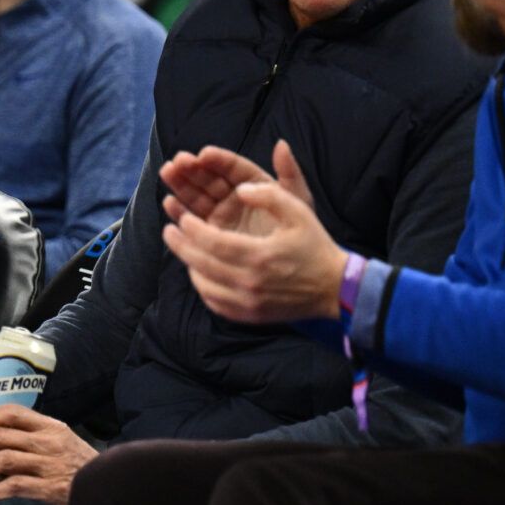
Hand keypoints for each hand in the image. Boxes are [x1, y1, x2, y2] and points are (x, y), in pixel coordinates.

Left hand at [0, 407, 96, 504]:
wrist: (110, 488)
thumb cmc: (78, 466)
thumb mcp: (60, 442)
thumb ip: (31, 439)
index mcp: (50, 426)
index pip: (11, 412)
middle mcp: (48, 442)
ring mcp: (49, 464)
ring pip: (1, 460)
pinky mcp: (49, 488)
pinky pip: (13, 487)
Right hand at [160, 139, 313, 235]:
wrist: (294, 267)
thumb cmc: (300, 231)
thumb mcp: (298, 200)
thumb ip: (289, 172)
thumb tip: (281, 144)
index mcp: (254, 184)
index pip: (233, 168)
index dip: (218, 160)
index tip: (203, 155)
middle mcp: (234, 197)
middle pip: (210, 179)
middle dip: (192, 169)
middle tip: (178, 162)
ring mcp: (220, 215)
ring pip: (197, 196)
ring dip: (181, 185)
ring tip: (167, 173)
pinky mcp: (210, 233)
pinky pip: (192, 220)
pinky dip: (180, 212)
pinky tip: (169, 203)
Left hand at [160, 175, 346, 322]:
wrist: (334, 289)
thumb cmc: (314, 246)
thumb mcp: (299, 212)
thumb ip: (269, 195)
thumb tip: (239, 187)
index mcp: (259, 256)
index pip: (212, 242)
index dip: (192, 229)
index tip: (182, 218)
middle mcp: (249, 283)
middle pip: (201, 264)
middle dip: (180, 245)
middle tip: (169, 231)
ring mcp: (247, 303)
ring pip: (203, 285)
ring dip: (189, 265)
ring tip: (183, 249)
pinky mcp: (248, 316)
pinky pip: (214, 303)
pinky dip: (202, 287)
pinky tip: (200, 272)